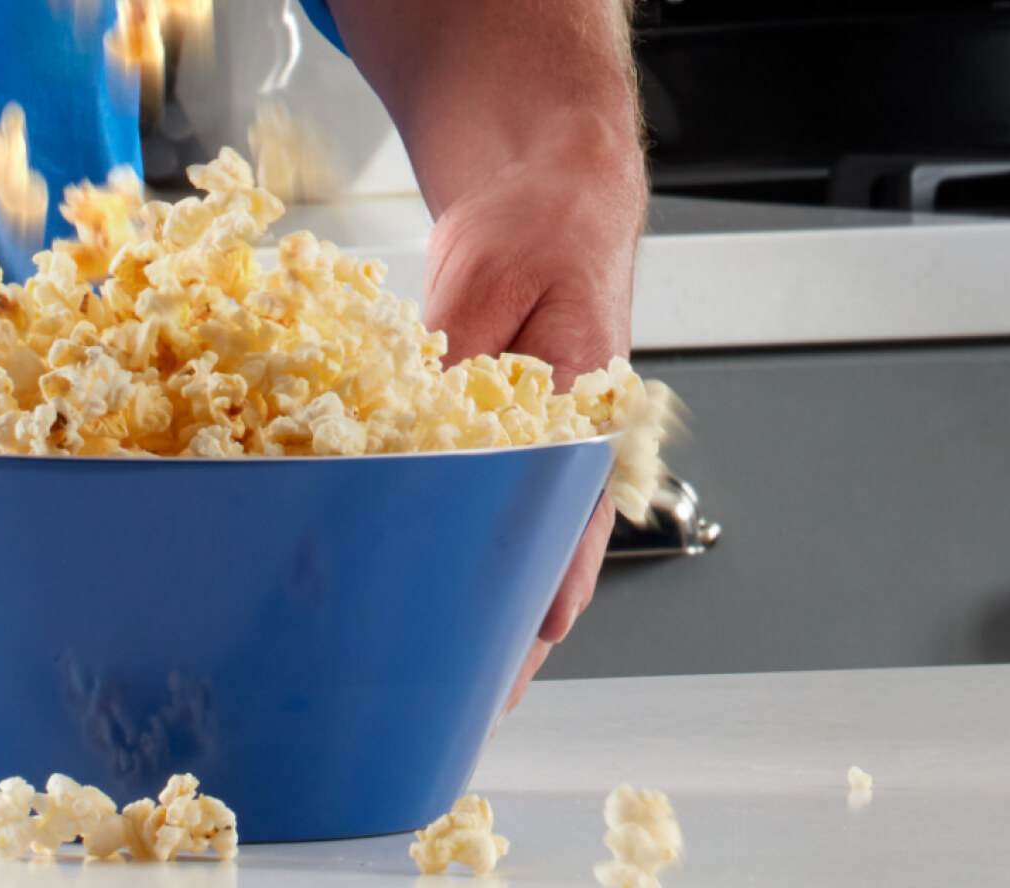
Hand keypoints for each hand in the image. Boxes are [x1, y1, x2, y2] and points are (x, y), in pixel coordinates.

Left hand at [416, 149, 642, 712]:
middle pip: (555, 542)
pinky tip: (440, 594)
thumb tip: (423, 409)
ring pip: (527, 534)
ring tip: (462, 673)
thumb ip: (459, 348)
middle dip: (520, 619)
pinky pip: (496, 503)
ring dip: (498, 597)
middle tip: (483, 688)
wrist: (551, 193)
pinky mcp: (507, 430)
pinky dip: (471, 547)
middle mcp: (574, 429)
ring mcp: (544, 436)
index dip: (559, 571)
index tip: (542, 627)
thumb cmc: (538, 225)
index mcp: (587, 396)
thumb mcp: (490, 273)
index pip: (579, 500)